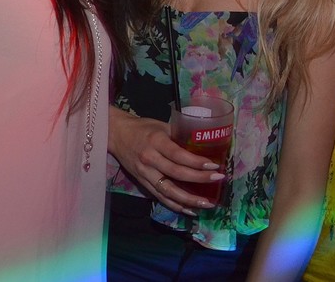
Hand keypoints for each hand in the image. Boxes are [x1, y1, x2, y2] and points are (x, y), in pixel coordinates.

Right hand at [107, 106, 224, 214]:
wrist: (116, 135)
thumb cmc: (143, 127)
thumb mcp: (162, 126)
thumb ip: (180, 136)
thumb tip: (203, 144)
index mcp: (156, 141)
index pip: (178, 155)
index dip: (196, 162)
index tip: (214, 166)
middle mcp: (150, 159)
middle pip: (176, 174)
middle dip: (199, 179)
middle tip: (218, 180)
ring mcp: (145, 173)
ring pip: (168, 191)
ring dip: (188, 199)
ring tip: (206, 203)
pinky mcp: (142, 183)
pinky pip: (160, 197)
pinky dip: (175, 205)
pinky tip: (190, 210)